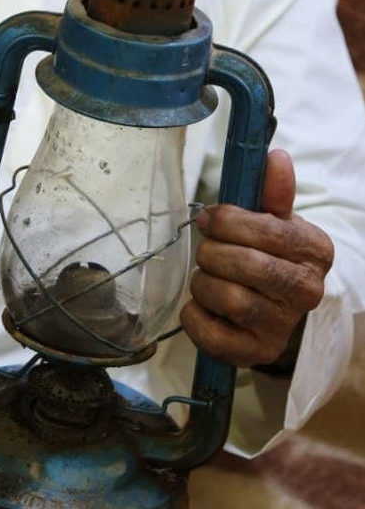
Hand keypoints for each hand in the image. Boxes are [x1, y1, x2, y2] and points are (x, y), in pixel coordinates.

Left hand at [182, 149, 333, 368]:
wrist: (270, 310)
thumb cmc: (266, 256)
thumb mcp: (273, 221)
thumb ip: (272, 191)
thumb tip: (275, 156)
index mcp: (314, 251)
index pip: (265, 229)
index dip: (226, 221)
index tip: (209, 219)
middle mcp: (308, 292)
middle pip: (245, 264)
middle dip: (213, 252)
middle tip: (209, 252)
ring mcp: (283, 327)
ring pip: (226, 296)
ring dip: (203, 282)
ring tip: (209, 279)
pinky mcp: (255, 352)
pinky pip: (208, 331)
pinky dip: (193, 314)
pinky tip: (203, 306)